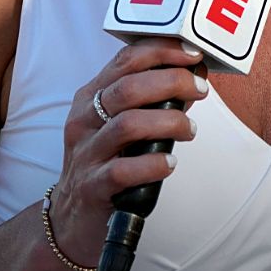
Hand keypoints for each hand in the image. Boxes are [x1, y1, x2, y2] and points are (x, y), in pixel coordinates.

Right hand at [48, 40, 208, 264]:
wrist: (71, 218)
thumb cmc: (102, 165)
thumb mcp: (115, 126)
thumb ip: (147, 103)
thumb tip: (190, 80)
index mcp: (90, 98)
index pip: (124, 61)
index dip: (161, 52)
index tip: (192, 54)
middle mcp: (83, 121)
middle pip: (127, 89)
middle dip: (171, 82)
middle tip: (199, 89)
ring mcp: (85, 153)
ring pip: (127, 125)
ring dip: (168, 123)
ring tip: (189, 130)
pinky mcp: (92, 187)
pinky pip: (123, 170)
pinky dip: (152, 164)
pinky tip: (169, 163)